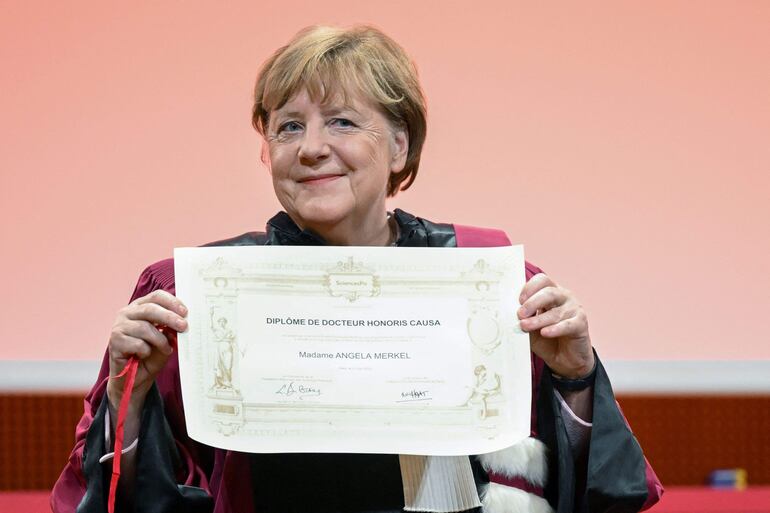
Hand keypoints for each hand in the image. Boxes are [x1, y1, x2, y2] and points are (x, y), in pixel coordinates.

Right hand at [107, 290, 187, 409]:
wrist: (135, 379)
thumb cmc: (151, 356)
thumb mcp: (166, 340)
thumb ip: (171, 329)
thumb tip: (182, 322)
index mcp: (140, 307)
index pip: (156, 296)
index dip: (172, 302)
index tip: (185, 312)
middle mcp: (127, 313)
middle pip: (150, 309)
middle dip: (169, 317)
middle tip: (184, 326)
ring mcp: (119, 327)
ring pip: (144, 328)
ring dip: (160, 340)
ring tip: (166, 349)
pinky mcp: (115, 342)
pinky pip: (137, 344)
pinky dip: (146, 351)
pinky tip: (144, 355)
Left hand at [518, 273, 594, 378]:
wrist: (566, 360)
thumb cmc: (547, 340)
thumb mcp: (531, 329)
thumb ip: (524, 319)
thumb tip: (511, 314)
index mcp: (551, 292)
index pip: (542, 280)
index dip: (530, 288)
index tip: (518, 300)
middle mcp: (564, 297)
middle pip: (549, 292)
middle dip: (532, 303)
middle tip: (520, 314)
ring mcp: (574, 309)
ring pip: (555, 311)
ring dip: (538, 319)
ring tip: (525, 326)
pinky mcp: (581, 324)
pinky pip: (567, 324)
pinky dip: (555, 329)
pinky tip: (545, 333)